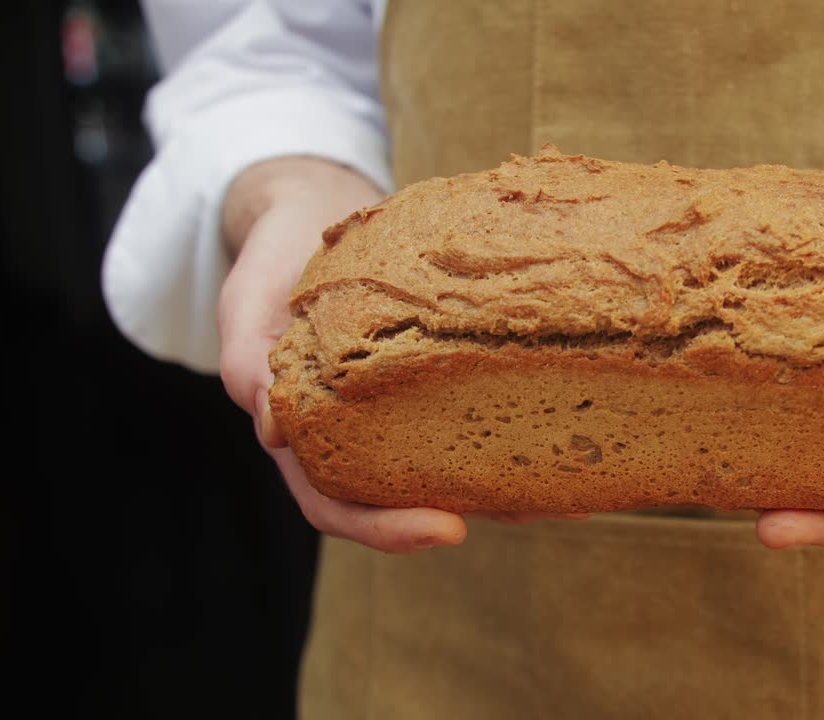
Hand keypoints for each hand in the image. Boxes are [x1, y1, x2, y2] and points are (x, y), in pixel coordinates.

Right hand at [218, 157, 581, 553]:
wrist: (311, 211)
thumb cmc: (277, 260)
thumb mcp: (248, 303)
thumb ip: (252, 361)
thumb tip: (273, 430)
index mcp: (306, 435)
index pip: (339, 503)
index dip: (387, 529)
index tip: (450, 530)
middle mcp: (359, 433)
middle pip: (413, 495)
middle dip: (478, 508)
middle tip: (540, 509)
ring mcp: (401, 406)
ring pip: (455, 459)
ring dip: (511, 477)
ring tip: (575, 487)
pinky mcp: (436, 371)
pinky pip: (476, 400)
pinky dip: (519, 416)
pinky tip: (569, 418)